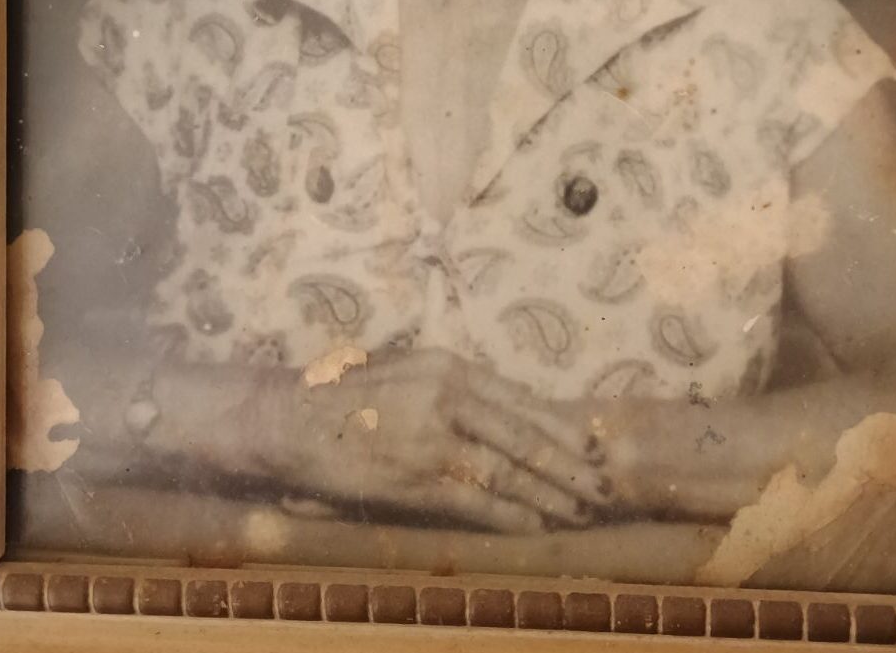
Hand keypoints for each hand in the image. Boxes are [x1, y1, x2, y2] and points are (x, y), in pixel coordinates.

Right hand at [265, 348, 611, 532]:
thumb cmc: (348, 395)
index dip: (558, 426)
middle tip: (601, 485)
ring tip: (577, 511)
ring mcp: (434, 438)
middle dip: (567, 464)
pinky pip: (475, 500)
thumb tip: (497, 407)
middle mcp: (449, 396)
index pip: (519, 399)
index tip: (589, 444)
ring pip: (507, 470)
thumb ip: (450, 386)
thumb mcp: (407, 370)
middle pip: (524, 435)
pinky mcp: (416, 477)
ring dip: (547, 495)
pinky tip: (534, 527)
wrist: (294, 419)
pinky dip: (509, 515)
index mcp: (449, 368)